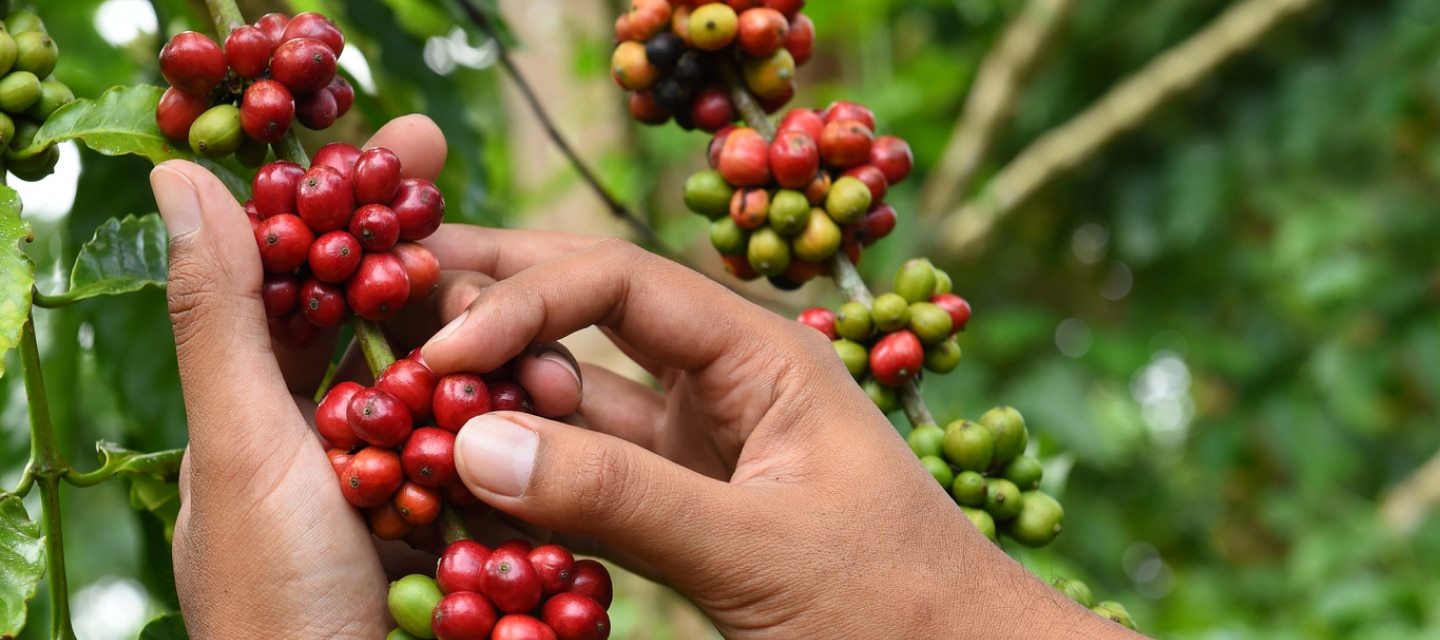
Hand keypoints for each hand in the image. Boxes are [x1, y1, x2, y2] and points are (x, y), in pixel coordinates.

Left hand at [151, 116, 582, 636]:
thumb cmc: (274, 607)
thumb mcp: (243, 452)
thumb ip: (226, 321)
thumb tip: (183, 176)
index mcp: (264, 422)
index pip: (310, 285)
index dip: (357, 210)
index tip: (412, 142)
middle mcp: (335, 455)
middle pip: (400, 337)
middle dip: (455, 283)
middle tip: (519, 240)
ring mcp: (404, 502)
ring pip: (467, 401)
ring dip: (515, 368)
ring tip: (554, 355)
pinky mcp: (462, 546)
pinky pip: (506, 471)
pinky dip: (537, 442)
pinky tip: (574, 412)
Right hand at [419, 233, 1146, 638]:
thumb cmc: (894, 608)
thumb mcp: (759, 551)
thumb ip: (624, 498)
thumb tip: (476, 441)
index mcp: (761, 354)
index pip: (620, 281)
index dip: (522, 301)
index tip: (441, 355)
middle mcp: (723, 383)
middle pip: (589, 313)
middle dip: (495, 301)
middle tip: (386, 295)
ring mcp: (699, 447)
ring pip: (578, 397)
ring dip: (499, 391)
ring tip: (403, 382)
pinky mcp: (682, 508)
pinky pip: (586, 475)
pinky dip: (526, 473)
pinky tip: (461, 470)